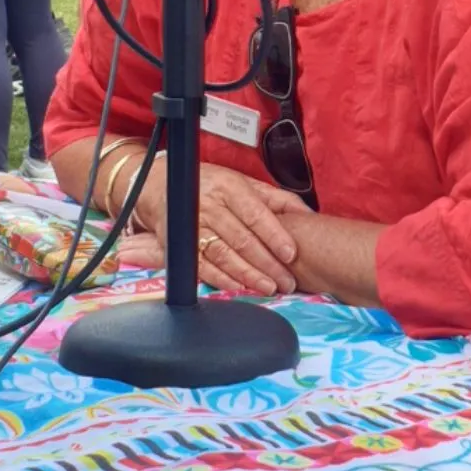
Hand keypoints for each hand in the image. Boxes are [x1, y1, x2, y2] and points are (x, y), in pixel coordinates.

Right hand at [132, 160, 310, 294]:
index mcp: (229, 187)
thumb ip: (276, 199)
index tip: (291, 253)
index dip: (274, 235)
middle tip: (288, 281)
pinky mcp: (180, 245)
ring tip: (270, 287)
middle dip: (267, 263)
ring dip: (248, 275)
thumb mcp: (244, 183)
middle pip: (242, 239)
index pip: (255, 213)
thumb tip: (308, 214)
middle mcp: (209, 205)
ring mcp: (192, 226)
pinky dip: (222, 279)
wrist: (162, 187)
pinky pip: (202, 266)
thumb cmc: (211, 185)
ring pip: (224, 255)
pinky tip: (240, 287)